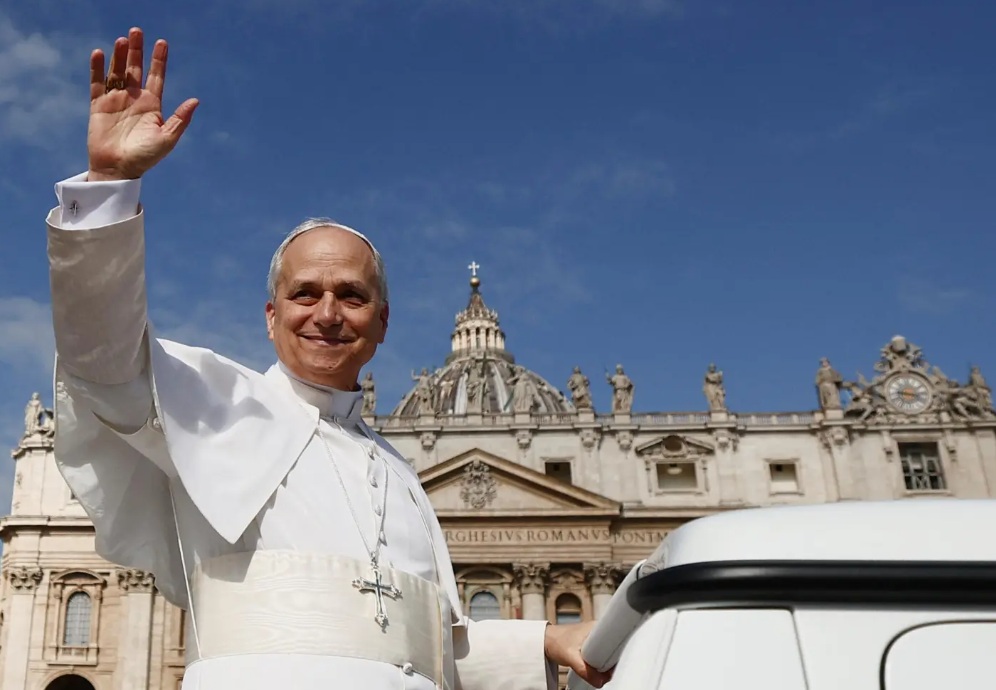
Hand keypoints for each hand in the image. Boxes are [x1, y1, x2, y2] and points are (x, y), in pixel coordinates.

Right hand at [87, 27, 197, 180]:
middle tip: (137, 31)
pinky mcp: (98, 106)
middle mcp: (134, 99)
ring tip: (122, 40)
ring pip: (117, 72)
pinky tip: (99, 54)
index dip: (159, 60)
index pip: (157, 77)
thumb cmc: (145, 158)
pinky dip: (97, 68)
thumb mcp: (166, 139)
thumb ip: (180, 120)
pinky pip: (97, 83)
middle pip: (136, 69)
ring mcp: (116, 101)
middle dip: (137, 51)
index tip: (162, 42)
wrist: (119, 170)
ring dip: (119, 56)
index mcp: (152, 105)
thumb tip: (196, 100)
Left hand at [544, 621, 613, 687]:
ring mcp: (594, 638)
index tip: (612, 664)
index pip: (615, 638)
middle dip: (610, 661)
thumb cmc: (555, 641)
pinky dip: (598, 663)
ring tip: (599, 669)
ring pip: (606, 653)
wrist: (544, 641)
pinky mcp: (591, 645)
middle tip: (604, 669)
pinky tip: (595, 669)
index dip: (616, 653)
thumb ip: (585, 670)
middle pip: (612, 647)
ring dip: (604, 663)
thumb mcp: (571, 657)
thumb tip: (600, 681)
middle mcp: (598, 630)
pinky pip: (600, 655)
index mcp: (596, 627)